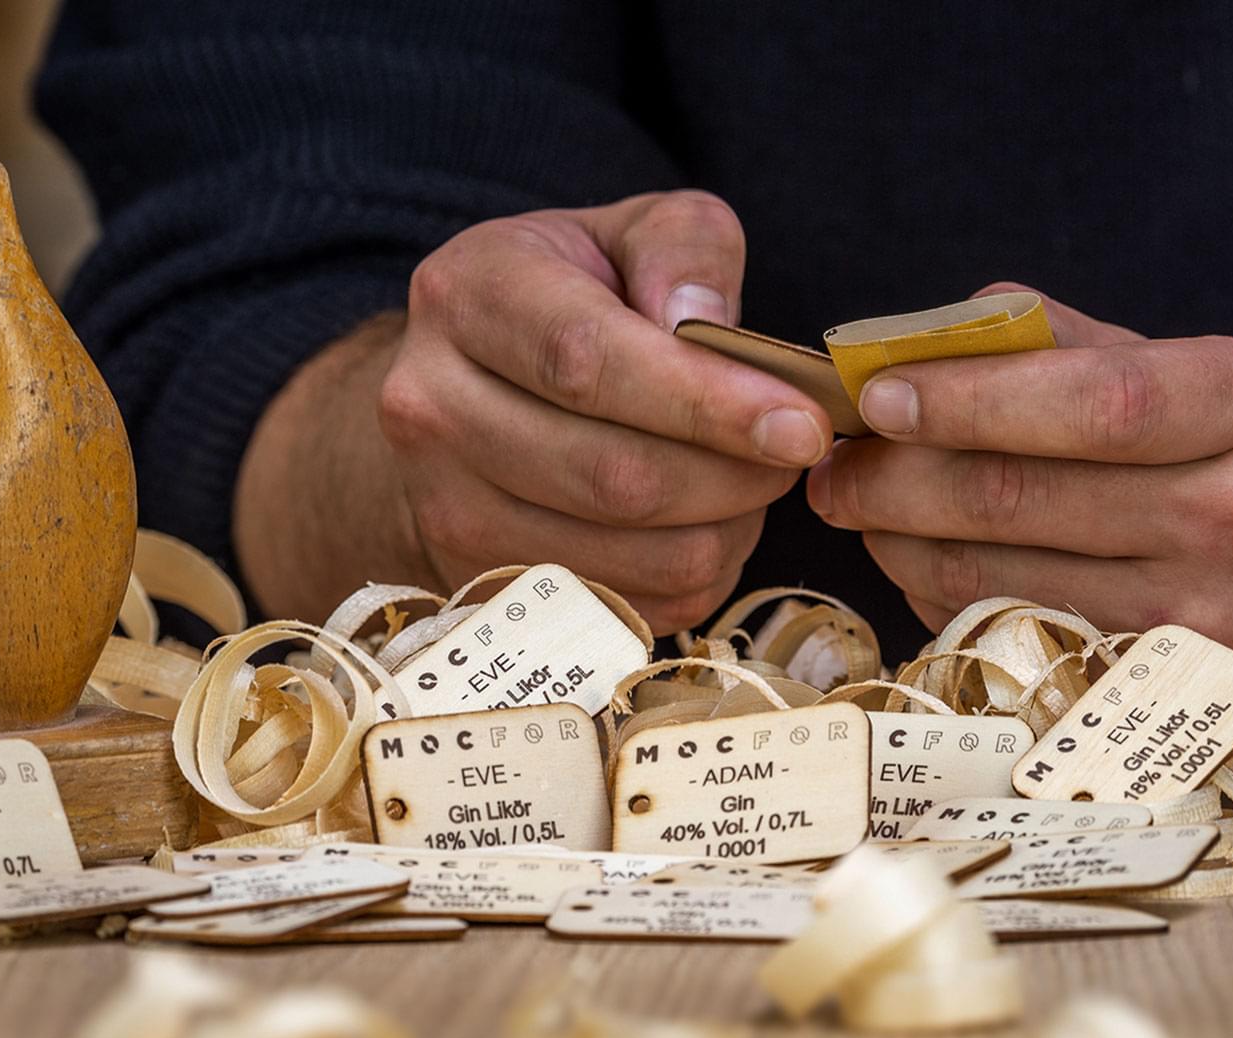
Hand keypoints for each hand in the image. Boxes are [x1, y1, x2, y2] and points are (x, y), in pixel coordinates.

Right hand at [377, 191, 830, 632]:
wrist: (458, 387)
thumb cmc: (563, 298)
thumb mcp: (625, 234)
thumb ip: (684, 249)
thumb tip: (704, 321)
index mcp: (464, 297)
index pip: (588, 363)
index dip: (706, 402)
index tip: (801, 424)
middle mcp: (431, 408)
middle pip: (613, 477)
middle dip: (734, 476)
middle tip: (797, 452)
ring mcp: (444, 508)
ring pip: (627, 555)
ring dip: (722, 530)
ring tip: (745, 481)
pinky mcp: (479, 582)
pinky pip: (624, 608)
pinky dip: (689, 575)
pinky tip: (698, 523)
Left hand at [805, 283, 1232, 761]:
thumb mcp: (1188, 377)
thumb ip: (1056, 345)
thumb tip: (912, 344)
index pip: (1090, 403)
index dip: (964, 400)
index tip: (873, 397)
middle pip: (1019, 500)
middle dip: (894, 479)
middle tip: (832, 468)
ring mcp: (1203, 625)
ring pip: (994, 582)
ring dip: (898, 542)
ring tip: (863, 510)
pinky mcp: (1156, 703)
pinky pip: (1006, 645)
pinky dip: (940, 602)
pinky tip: (921, 566)